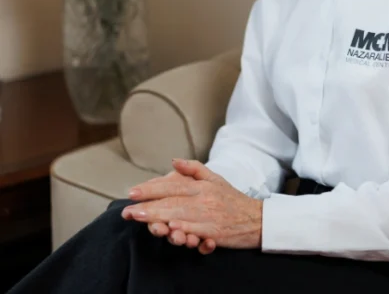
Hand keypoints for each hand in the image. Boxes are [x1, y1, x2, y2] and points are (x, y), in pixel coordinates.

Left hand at [123, 159, 262, 249]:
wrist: (256, 219)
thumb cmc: (232, 199)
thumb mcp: (215, 178)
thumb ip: (194, 169)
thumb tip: (174, 161)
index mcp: (201, 185)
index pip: (171, 186)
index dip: (151, 189)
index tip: (132, 192)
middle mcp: (204, 198)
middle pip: (171, 202)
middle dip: (147, 206)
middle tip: (128, 210)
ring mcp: (209, 215)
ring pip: (180, 216)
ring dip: (159, 218)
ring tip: (141, 219)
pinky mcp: (214, 232)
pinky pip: (196, 230)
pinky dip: (183, 229)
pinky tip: (171, 228)